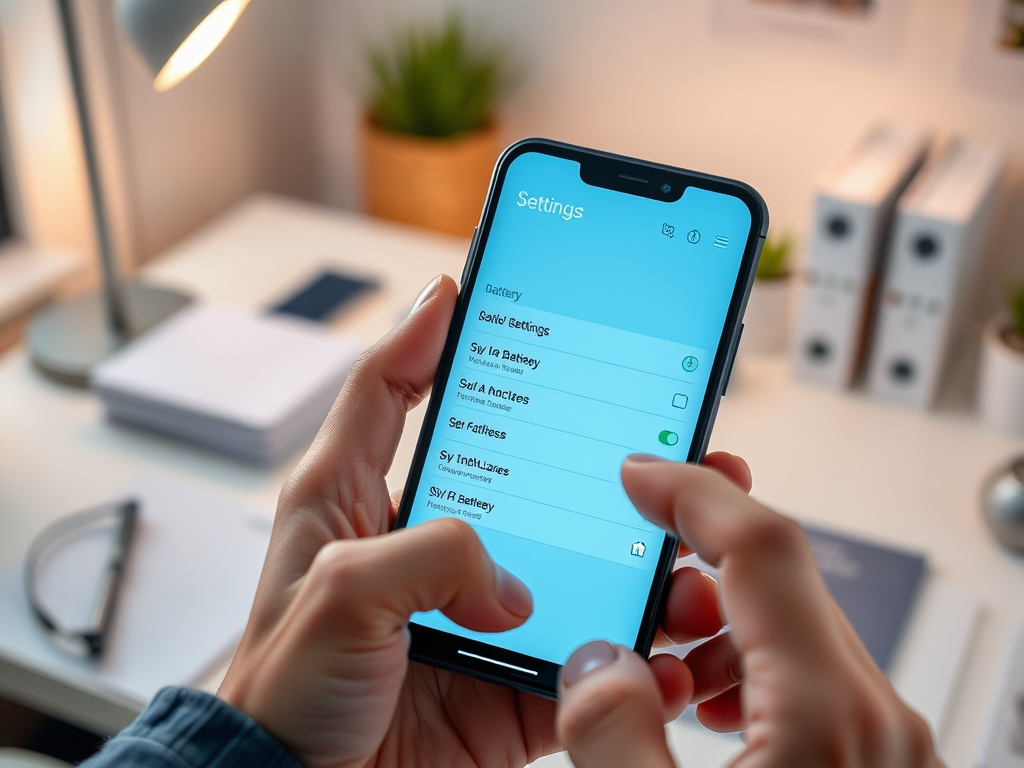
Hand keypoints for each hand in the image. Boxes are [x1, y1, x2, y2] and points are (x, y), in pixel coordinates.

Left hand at [214, 273, 765, 767]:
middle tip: (662, 425)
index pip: (395, 391)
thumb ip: (428, 548)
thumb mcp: (336, 586)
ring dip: (641, 553)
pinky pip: (589, 655)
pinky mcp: (514, 675)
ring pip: (577, 560)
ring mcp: (481, 607)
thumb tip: (513, 573)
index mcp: (368, 501)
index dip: (432, 333)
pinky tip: (670, 645)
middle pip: (527, 470)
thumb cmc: (282, 686)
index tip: (481, 283)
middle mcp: (430, 543)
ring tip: (691, 541)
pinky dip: (638, 651)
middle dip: (599, 449)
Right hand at [556, 456, 942, 767]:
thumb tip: (594, 665)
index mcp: (829, 718)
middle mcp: (877, 718)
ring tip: (668, 675)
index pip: (763, 548)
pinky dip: (755, 667)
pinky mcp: (883, 762)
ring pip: (799, 628)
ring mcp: (890, 741)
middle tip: (635, 582)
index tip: (642, 474)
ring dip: (722, 623)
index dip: (693, 493)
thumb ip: (616, 738)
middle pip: (781, 579)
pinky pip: (816, 678)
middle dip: (695, 564)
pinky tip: (714, 714)